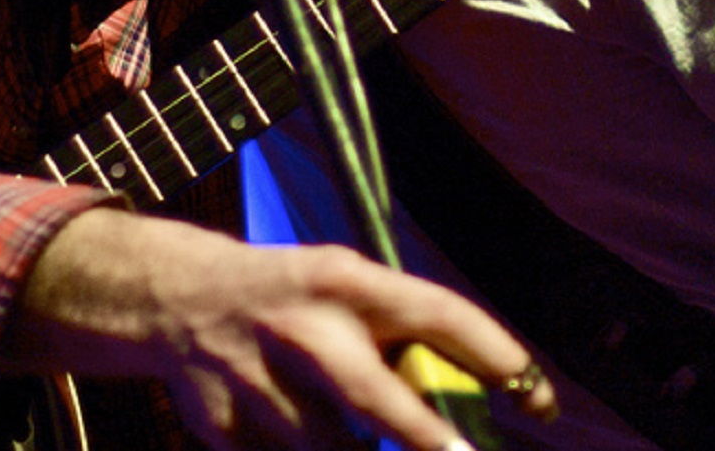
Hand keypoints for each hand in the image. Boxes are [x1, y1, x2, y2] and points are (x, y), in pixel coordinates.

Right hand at [12, 208, 555, 449]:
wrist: (179, 301)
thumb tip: (476, 402)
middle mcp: (305, 330)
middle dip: (425, 436)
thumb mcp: (345, 289)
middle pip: (377, 397)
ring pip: (336, 450)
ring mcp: (261, 385)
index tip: (535, 397)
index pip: (436, 312)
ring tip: (344, 425)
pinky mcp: (227, 432)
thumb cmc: (293, 298)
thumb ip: (399, 334)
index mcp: (345, 282)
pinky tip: (292, 430)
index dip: (493, 354)